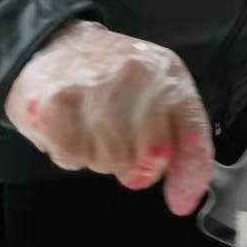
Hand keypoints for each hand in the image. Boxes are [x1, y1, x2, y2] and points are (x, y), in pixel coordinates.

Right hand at [5, 21, 213, 213]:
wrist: (56, 44)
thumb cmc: (114, 78)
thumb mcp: (161, 96)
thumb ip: (182, 143)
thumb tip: (182, 201)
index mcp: (169, 73)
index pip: (191, 133)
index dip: (187, 173)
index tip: (178, 200)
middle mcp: (137, 73)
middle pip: (146, 158)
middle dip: (132, 162)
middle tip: (118, 140)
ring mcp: (95, 85)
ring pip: (107, 162)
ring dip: (97, 156)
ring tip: (90, 126)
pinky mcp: (54, 101)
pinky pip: (71, 158)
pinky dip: (68, 154)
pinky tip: (68, 127)